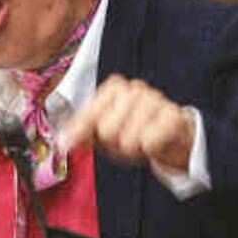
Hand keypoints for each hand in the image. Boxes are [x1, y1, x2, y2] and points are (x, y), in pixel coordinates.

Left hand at [57, 75, 194, 172]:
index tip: (68, 144)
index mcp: (113, 88)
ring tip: (140, 142)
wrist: (175, 137)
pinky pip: (149, 141)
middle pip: (107, 129)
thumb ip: (81, 133)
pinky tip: (155, 142)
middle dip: (114, 143)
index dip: (80, 132)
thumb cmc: (137, 131)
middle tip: (124, 141)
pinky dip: (150, 149)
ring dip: (133, 148)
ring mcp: (154, 100)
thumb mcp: (104, 132)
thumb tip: (62, 142)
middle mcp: (134, 89)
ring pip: (128, 137)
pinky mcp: (172, 116)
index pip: (88, 113)